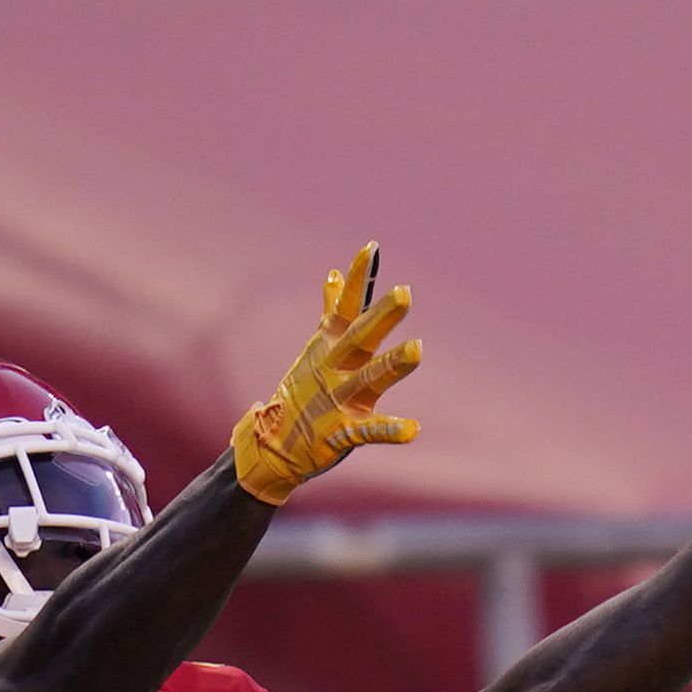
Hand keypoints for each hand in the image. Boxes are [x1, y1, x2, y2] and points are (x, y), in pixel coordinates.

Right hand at [230, 246, 426, 504]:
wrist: (273, 443)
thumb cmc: (303, 391)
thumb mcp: (318, 348)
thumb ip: (331, 311)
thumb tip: (334, 275)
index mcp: (331, 348)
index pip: (346, 307)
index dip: (358, 279)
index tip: (371, 248)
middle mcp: (334, 369)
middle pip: (360, 337)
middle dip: (381, 316)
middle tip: (404, 293)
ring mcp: (338, 400)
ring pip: (369, 378)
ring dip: (392, 364)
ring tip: (418, 349)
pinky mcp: (342, 433)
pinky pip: (369, 431)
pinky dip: (390, 430)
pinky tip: (414, 430)